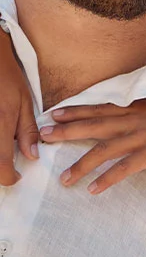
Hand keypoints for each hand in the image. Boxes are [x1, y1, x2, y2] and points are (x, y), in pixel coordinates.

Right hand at [0, 27, 37, 184]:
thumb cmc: (6, 78)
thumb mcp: (24, 102)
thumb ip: (27, 131)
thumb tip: (31, 156)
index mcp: (1, 124)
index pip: (0, 165)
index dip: (8, 177)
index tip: (16, 177)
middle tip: (9, 167)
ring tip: (5, 151)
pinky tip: (0, 140)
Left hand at [39, 97, 145, 192]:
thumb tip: (140, 117)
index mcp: (143, 106)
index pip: (103, 107)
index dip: (78, 110)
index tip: (57, 113)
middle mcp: (139, 119)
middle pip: (95, 125)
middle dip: (67, 131)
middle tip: (44, 136)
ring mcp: (145, 136)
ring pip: (104, 150)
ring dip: (82, 165)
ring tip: (64, 179)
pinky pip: (124, 168)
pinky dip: (107, 179)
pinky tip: (93, 190)